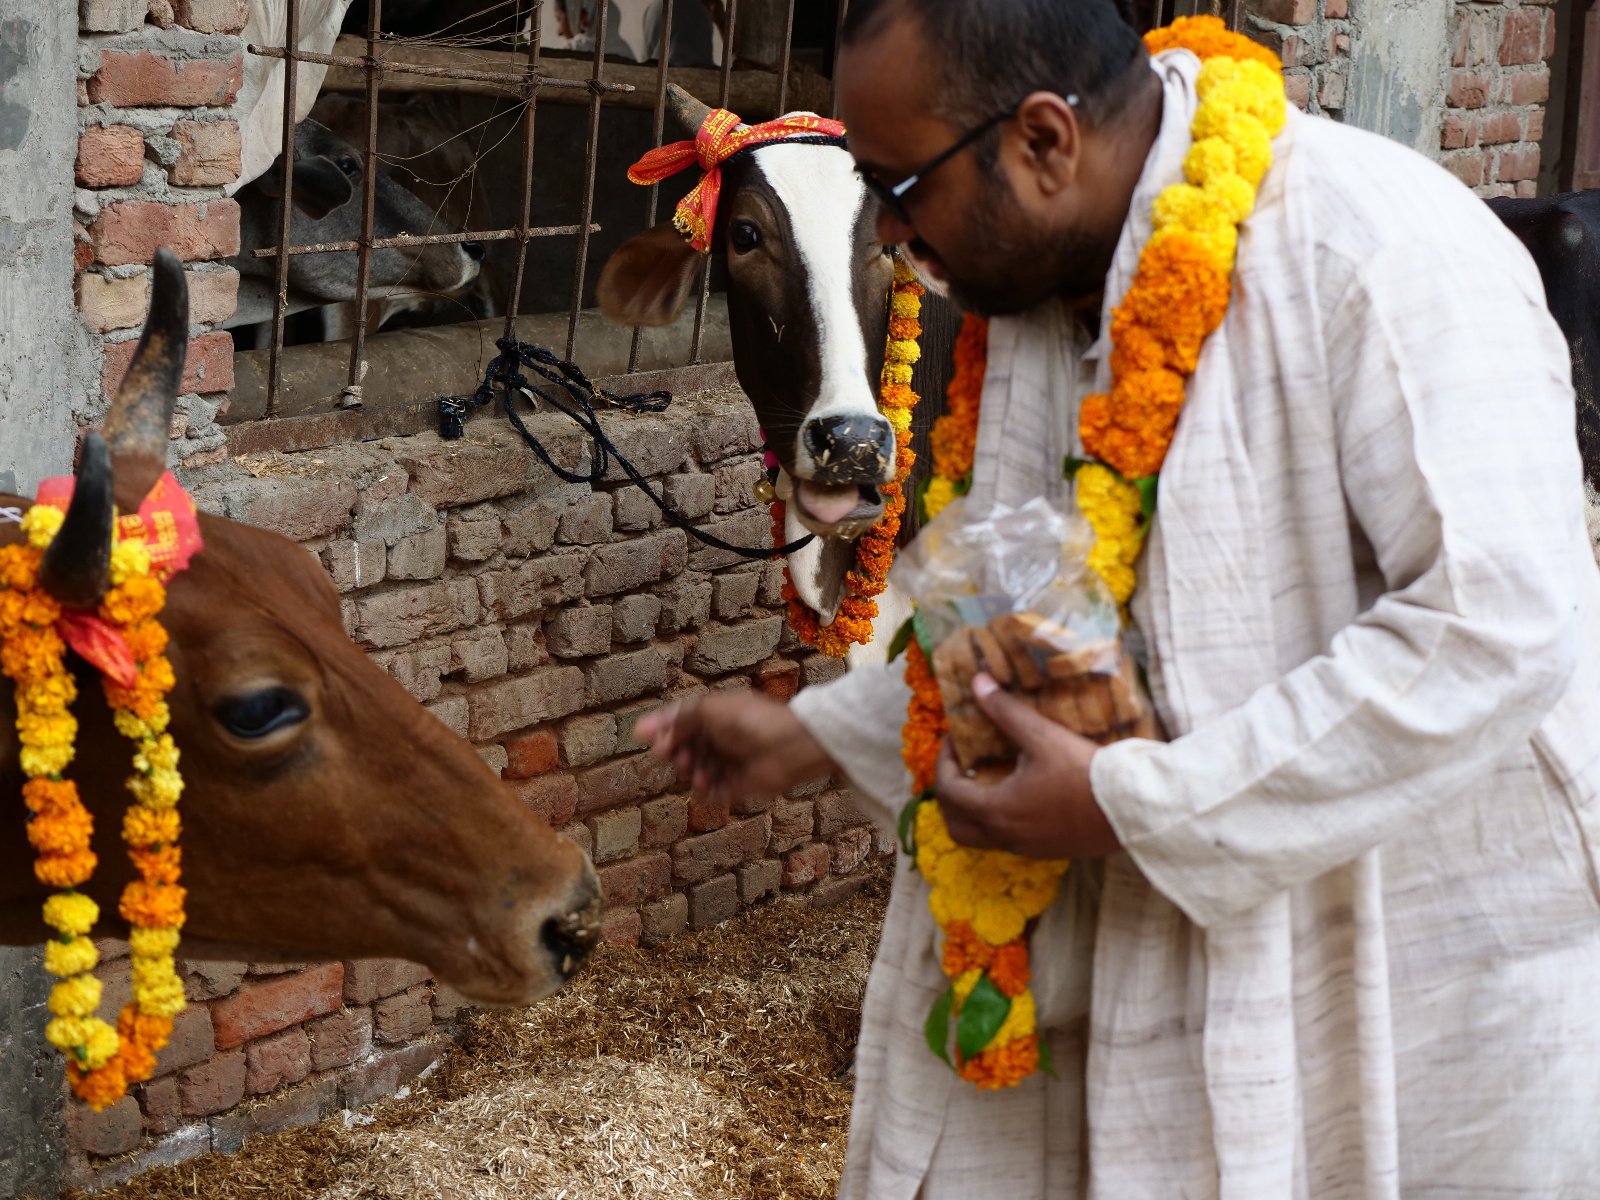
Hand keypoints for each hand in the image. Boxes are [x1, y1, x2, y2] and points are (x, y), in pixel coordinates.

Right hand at [634, 691, 834, 807]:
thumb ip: (680, 721)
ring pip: (695, 770)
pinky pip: (711, 792)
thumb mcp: (709, 710)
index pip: (680, 720)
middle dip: (674, 751)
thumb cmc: (751, 721)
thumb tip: (654, 734)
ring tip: (693, 770)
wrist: (788, 747)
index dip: (660, 727)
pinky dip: (704, 790)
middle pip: (684, 747)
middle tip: (666, 754)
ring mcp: (728, 762)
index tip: (640, 734)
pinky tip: (705, 785)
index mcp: (716, 713)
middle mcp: (720, 737)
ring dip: (689, 770)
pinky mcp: (737, 786)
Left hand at [934, 673, 1121, 859]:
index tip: (955, 739)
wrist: (1132, 808)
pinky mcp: (1048, 850)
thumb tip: (976, 682)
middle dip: (952, 794)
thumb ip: (1005, 710)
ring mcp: (1027, 848)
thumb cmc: (1084, 772)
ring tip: (989, 777)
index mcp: (996, 811)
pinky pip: (1008, 839)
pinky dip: (999, 818)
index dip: (943, 761)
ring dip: (975, 809)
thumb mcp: (1042, 736)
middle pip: (956, 825)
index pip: (948, 790)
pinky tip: (1020, 791)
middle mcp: (1006, 836)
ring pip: (981, 836)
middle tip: (963, 765)